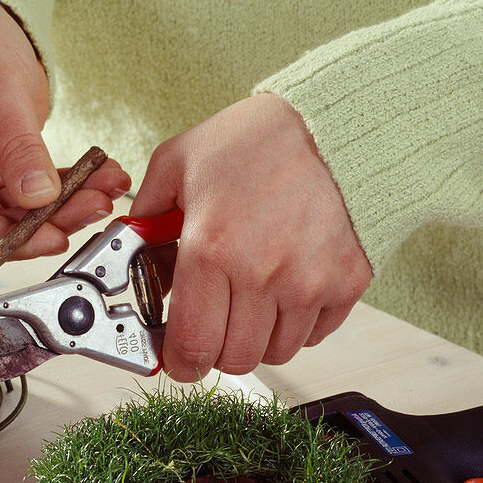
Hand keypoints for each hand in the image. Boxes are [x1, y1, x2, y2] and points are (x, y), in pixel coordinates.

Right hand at [0, 0, 129, 259]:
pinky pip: (24, 198)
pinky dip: (59, 192)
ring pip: (13, 217)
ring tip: (102, 188)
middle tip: (93, 205)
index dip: (5, 241)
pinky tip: (92, 180)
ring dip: (61, 208)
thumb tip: (39, 197)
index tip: (53, 233)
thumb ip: (18, 149)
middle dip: (45, 222)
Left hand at [131, 93, 371, 380]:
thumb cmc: (254, 139)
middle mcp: (262, 273)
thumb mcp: (176, 165)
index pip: (191, 346)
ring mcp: (310, 282)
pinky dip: (297, 325)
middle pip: (234, 360)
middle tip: (213, 323)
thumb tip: (134, 265)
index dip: (180, 363)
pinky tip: (285, 289)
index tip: (178, 358)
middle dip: (216, 350)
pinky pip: (315, 334)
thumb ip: (145, 221)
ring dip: (257, 339)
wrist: (333, 119)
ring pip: (276, 353)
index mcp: (211, 248)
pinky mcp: (348, 282)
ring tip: (250, 299)